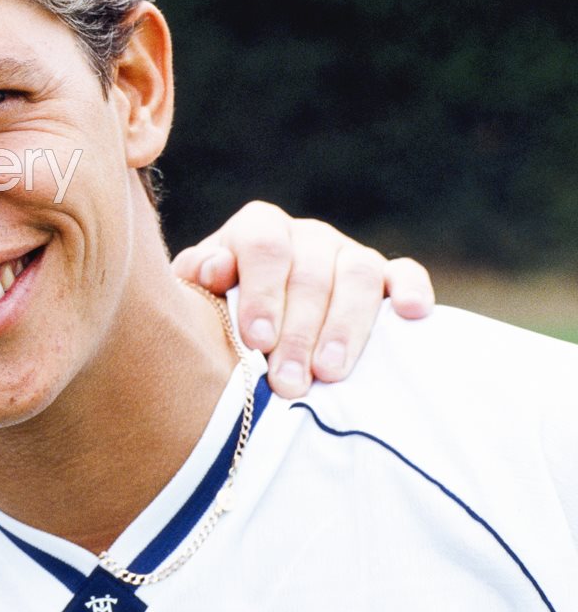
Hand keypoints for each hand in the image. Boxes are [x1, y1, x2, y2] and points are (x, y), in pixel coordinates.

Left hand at [172, 201, 433, 397]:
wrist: (256, 324)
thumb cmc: (220, 310)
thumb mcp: (199, 295)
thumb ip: (198, 278)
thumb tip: (216, 268)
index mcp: (259, 230)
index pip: (265, 245)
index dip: (262, 291)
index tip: (257, 340)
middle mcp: (307, 237)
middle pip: (311, 273)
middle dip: (299, 332)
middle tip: (288, 381)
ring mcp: (349, 254)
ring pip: (358, 275)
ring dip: (346, 327)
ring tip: (330, 374)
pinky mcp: (387, 277)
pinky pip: (405, 272)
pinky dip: (411, 289)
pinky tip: (411, 315)